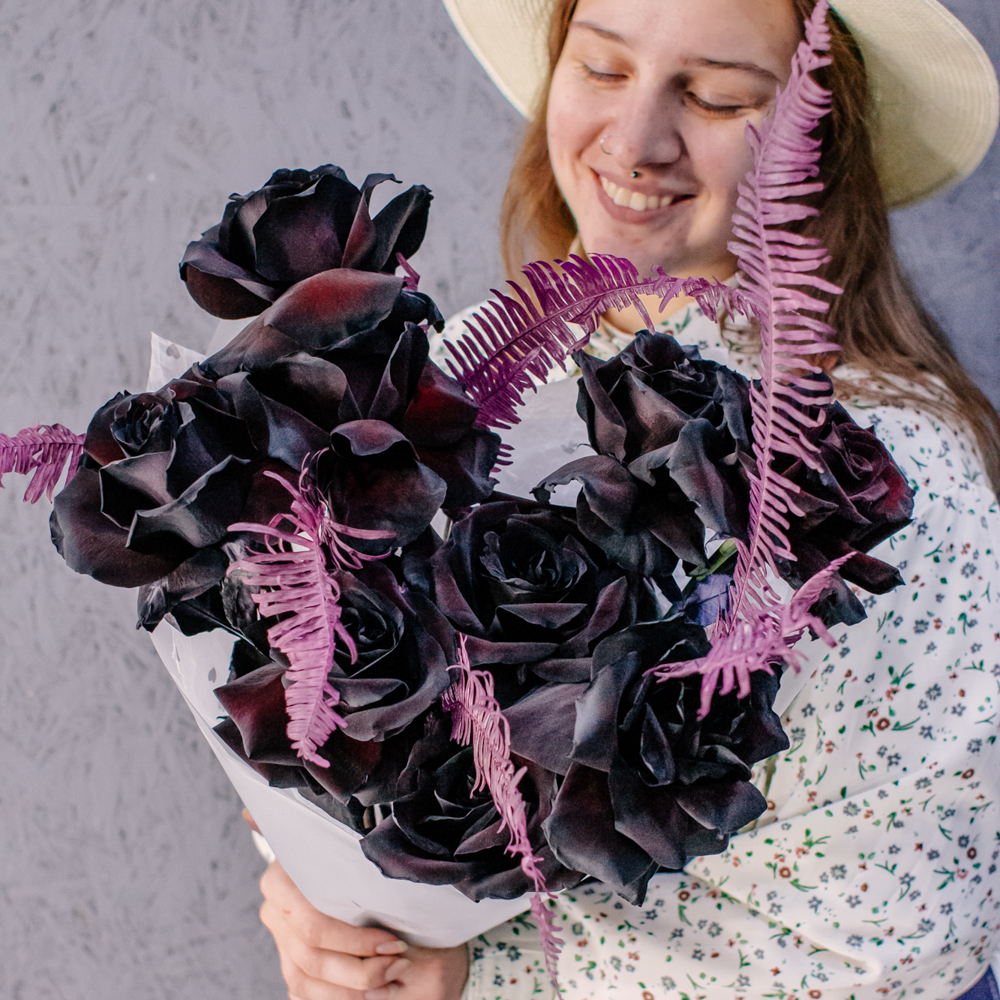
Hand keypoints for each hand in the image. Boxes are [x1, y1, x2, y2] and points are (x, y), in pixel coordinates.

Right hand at [259, 859, 469, 999]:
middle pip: (314, 957)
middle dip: (361, 968)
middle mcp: (275, 913)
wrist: (346, 873)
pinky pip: (308, 994)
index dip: (356, 941)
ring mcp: (280, 944)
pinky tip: (373, 994)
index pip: (314, 925)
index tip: (395, 942)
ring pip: (309, 981)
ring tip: (391, 982)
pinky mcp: (290, 966)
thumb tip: (293, 832)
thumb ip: (331, 842)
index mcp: (280, 882)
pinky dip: (341, 998)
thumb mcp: (345, 845)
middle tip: (399, 964)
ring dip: (354, 990)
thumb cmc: (352, 857)